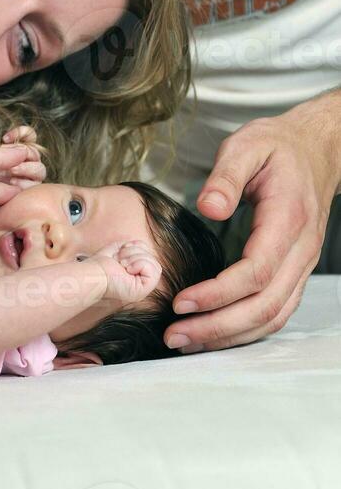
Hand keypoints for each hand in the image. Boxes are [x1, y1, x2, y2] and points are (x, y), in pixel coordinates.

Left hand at [91, 240, 161, 304]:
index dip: (137, 247)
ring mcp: (143, 287)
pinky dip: (139, 264)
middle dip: (136, 252)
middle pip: (153, 258)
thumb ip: (133, 247)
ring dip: (136, 258)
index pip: (150, 254)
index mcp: (137, 272)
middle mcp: (141, 281)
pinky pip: (153, 272)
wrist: (94, 273)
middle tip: (121, 260)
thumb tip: (141, 245)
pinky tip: (127, 269)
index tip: (122, 251)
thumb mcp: (120, 250)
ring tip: (122, 264)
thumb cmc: (102, 264)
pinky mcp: (143, 290)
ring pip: (155, 264)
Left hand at [165, 92, 340, 353]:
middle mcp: (300, 250)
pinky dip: (245, 330)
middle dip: (218, 327)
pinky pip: (275, 311)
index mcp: (288, 219)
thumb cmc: (276, 148)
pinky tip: (213, 333)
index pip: (257, 271)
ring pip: (273, 316)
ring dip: (230, 336)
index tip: (181, 303)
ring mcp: (301, 265)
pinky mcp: (294, 272)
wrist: (314, 150)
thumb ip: (226, 176)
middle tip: (174, 336)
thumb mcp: (246, 146)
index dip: (219, 294)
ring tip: (185, 342)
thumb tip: (208, 208)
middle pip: (266, 305)